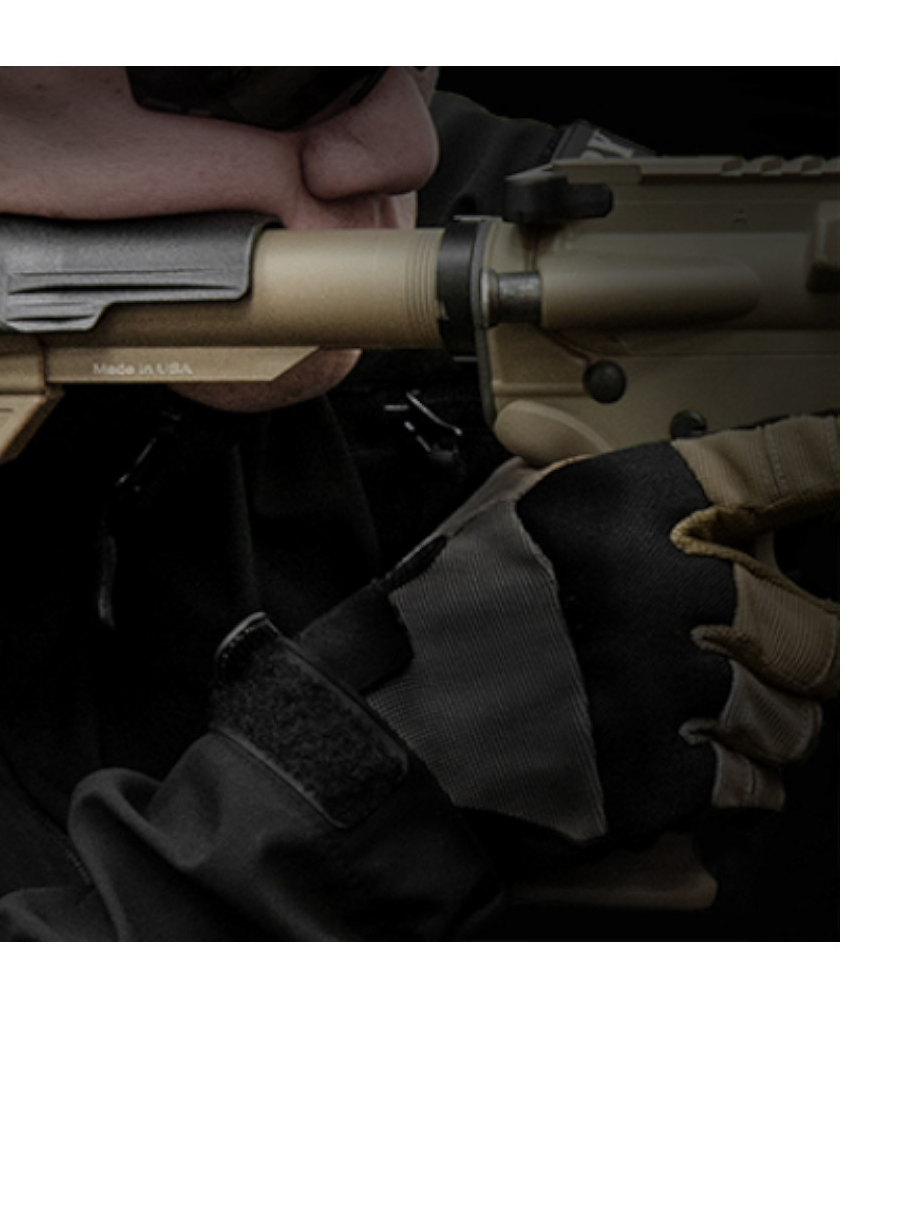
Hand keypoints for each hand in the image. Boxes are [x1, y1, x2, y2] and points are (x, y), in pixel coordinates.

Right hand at [298, 415, 838, 909]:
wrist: (368, 742)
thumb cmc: (420, 631)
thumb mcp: (486, 519)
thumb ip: (562, 473)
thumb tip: (572, 436)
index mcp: (619, 503)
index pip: (776, 467)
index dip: (829, 466)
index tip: (850, 470)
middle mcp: (656, 585)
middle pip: (809, 617)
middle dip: (790, 642)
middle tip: (750, 650)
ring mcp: (666, 684)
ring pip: (791, 709)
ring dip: (760, 717)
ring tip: (699, 714)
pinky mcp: (660, 776)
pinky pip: (753, 782)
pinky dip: (731, 781)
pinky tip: (683, 763)